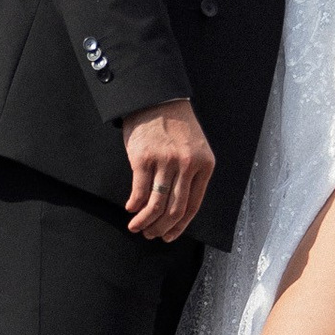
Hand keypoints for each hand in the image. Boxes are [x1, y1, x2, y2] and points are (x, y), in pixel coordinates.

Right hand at [120, 96, 212, 242]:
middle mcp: (187, 165)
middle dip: (161, 228)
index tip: (169, 236)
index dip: (179, 227)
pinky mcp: (144, 159)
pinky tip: (131, 209)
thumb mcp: (194, 149)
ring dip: (145, 222)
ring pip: (156, 205)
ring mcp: (165, 162)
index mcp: (204, 166)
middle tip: (150, 235)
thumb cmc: (175, 125)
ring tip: (137, 227)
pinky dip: (134, 205)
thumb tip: (177, 209)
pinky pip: (139, 192)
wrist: (156, 99)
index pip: (193, 206)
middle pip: (174, 210)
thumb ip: (191, 175)